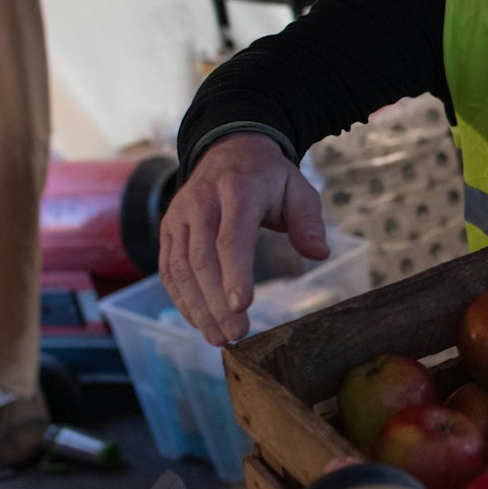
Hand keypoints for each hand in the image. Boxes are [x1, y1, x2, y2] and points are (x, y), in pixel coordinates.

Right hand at [160, 133, 328, 345]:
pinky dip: (181, 299)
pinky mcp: (168, 231)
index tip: (242, 306)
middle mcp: (201, 203)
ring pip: (181, 268)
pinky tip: (198, 322)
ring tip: (217, 338)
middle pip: (203, 259)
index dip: (235, 273)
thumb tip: (319, 253)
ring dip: (197, 307)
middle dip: (216, 302)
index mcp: (238, 191)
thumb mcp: (299, 189)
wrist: (229, 150)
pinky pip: (169, 269)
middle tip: (234, 335)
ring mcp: (179, 217)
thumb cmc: (269, 178)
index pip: (232, 237)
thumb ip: (309, 221)